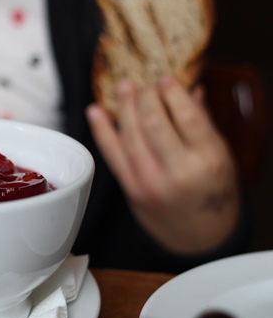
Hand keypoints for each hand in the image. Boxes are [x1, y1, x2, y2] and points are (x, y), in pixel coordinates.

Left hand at [86, 77, 239, 254]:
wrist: (198, 237)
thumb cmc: (212, 194)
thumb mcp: (220, 157)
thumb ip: (203, 123)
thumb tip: (191, 88)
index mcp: (207, 161)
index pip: (187, 118)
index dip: (173, 93)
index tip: (166, 79)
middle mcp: (177, 172)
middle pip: (154, 124)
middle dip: (146, 98)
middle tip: (145, 84)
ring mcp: (149, 181)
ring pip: (131, 137)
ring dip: (125, 108)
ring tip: (124, 88)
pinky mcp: (130, 189)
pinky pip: (112, 155)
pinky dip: (102, 131)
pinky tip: (95, 112)